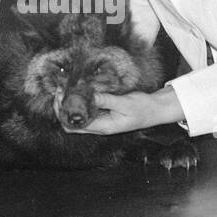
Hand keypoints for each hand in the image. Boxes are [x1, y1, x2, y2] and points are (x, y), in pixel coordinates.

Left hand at [66, 87, 183, 135]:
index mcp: (103, 127)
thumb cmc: (143, 108)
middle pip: (72, 124)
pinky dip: (80, 103)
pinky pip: (87, 111)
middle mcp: (99, 126)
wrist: (156, 110)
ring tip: (66, 89)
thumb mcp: (125, 103)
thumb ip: (106, 100)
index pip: (74, 125)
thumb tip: (87, 95)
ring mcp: (102, 121)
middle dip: (62, 109)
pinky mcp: (105, 114)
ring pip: (78, 117)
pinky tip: (79, 92)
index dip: (63, 112)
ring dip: (70, 105)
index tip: (61, 96)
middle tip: (60, 90)